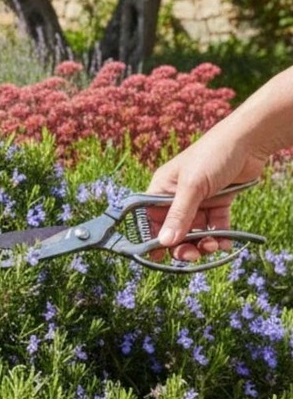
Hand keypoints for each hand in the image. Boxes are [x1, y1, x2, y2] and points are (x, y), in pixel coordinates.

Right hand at [144, 127, 265, 261]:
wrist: (249, 141)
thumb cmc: (212, 156)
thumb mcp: (192, 186)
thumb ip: (179, 215)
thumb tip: (164, 242)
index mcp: (162, 189)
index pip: (150, 219)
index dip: (151, 238)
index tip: (157, 256)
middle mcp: (177, 197)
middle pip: (173, 230)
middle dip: (180, 246)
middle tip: (191, 256)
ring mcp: (198, 201)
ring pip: (195, 232)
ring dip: (202, 243)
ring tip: (213, 246)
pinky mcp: (218, 204)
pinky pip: (215, 226)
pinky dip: (220, 237)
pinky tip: (225, 242)